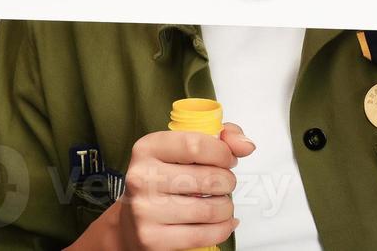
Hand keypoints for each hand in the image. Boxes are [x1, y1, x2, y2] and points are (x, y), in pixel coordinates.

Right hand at [114, 123, 254, 250]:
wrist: (130, 222)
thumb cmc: (162, 180)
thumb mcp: (183, 149)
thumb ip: (220, 137)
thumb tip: (246, 145)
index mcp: (148, 148)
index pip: (196, 145)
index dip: (223, 153)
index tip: (228, 159)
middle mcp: (142, 177)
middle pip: (208, 178)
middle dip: (228, 182)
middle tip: (224, 183)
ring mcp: (145, 210)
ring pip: (209, 209)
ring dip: (226, 207)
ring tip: (222, 203)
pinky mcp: (153, 239)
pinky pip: (203, 235)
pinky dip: (222, 229)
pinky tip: (222, 222)